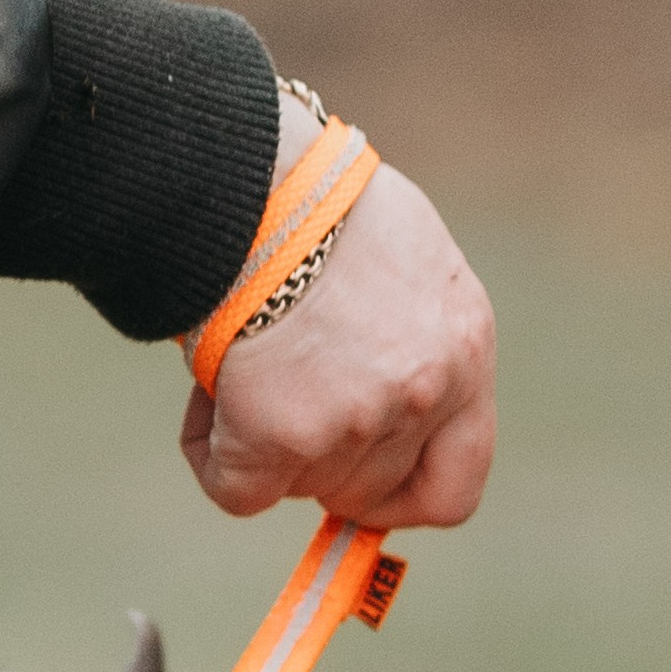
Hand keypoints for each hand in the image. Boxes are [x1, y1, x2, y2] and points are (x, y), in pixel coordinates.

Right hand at [182, 103, 495, 532]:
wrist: (247, 171)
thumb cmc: (312, 200)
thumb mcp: (403, 265)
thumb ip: (405, 345)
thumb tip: (372, 406)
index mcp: (464, 348)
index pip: (456, 486)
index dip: (403, 499)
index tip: (364, 487)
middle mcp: (422, 391)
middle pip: (365, 490)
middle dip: (317, 458)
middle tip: (277, 388)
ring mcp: (355, 419)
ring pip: (299, 487)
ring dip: (260, 443)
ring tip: (240, 360)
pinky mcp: (283, 435)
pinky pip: (236, 491)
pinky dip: (211, 456)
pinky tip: (205, 398)